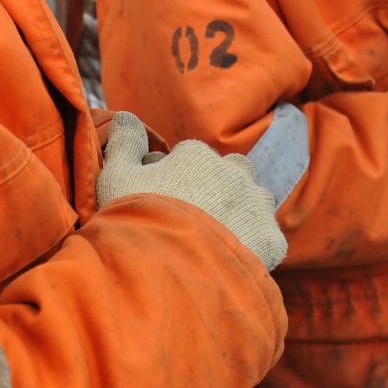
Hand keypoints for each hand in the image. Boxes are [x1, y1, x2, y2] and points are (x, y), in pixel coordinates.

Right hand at [96, 112, 287, 269]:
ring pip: (255, 200)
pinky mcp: (271, 239)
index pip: (188, 158)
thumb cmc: (138, 221)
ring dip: (241, 212)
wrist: (169, 270)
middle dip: (218, 188)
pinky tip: (232, 261)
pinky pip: (268, 236)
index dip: (173, 179)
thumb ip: (123, 143)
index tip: (161, 203)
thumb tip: (126, 116)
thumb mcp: (115, 178)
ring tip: (217, 239)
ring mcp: (256, 205)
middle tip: (195, 218)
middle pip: (229, 173)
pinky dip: (255, 245)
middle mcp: (233, 172)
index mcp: (196, 155)